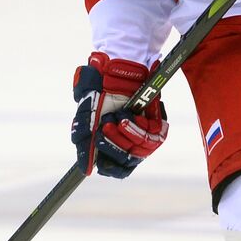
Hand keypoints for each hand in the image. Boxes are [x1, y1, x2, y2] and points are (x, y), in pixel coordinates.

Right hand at [71, 52, 167, 178]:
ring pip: (140, 149)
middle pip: (127, 160)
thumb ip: (83, 141)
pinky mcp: (156, 123)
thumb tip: (84, 170)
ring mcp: (143, 132)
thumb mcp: (85, 115)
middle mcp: (129, 140)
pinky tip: (131, 113)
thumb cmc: (98, 90)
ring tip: (120, 115)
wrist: (115, 69)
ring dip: (127, 132)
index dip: (111, 168)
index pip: (117, 169)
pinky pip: (154, 136)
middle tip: (106, 126)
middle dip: (114, 144)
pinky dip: (140, 126)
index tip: (102, 164)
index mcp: (110, 142)